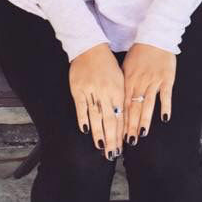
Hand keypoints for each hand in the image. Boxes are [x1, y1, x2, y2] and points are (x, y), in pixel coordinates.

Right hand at [68, 43, 125, 160]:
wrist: (90, 47)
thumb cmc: (107, 64)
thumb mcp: (120, 78)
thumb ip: (121, 98)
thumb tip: (123, 118)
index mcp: (118, 90)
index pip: (121, 116)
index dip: (121, 133)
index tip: (122, 146)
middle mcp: (106, 92)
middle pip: (110, 120)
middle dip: (112, 138)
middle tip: (112, 153)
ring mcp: (92, 91)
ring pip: (96, 116)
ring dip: (99, 133)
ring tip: (101, 147)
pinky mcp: (78, 89)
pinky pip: (81, 107)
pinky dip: (83, 119)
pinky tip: (86, 131)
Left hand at [120, 43, 174, 146]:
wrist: (154, 38)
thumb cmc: (139, 54)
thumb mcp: (125, 68)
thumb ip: (123, 86)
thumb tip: (117, 103)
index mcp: (128, 82)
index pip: (122, 105)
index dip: (120, 121)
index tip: (117, 135)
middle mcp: (139, 84)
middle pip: (133, 108)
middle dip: (130, 126)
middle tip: (128, 142)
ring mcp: (153, 82)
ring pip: (147, 104)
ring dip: (144, 120)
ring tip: (141, 134)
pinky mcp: (166, 79)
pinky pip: (165, 95)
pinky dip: (165, 106)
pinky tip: (164, 118)